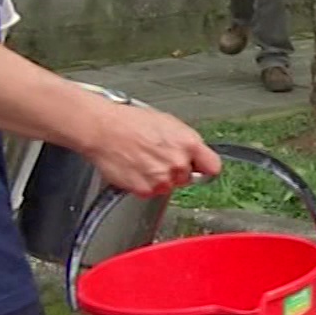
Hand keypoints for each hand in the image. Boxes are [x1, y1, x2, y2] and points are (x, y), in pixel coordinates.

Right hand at [82, 101, 219, 197]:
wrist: (102, 129)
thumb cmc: (130, 122)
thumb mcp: (169, 124)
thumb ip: (187, 143)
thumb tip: (197, 154)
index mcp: (189, 144)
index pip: (213, 167)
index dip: (205, 169)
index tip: (201, 169)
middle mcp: (178, 163)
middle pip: (188, 178)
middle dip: (177, 171)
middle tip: (158, 158)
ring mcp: (162, 178)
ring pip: (169, 186)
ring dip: (160, 178)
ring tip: (143, 160)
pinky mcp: (145, 189)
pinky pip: (151, 192)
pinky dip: (144, 184)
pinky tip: (134, 168)